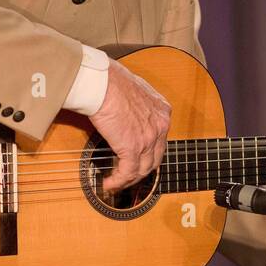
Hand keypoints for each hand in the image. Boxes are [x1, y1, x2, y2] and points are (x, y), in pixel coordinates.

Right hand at [90, 58, 171, 192]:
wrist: (103, 83)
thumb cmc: (111, 81)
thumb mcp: (136, 91)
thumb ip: (138, 105)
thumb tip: (127, 113)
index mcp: (163, 112)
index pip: (160, 140)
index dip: (148, 154)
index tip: (136, 160)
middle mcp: (161, 126)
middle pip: (155, 158)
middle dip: (140, 170)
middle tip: (126, 176)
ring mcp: (149, 138)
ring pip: (144, 169)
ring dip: (129, 180)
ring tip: (116, 183)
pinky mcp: (133, 148)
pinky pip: (128, 172)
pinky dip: (118, 182)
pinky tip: (109, 184)